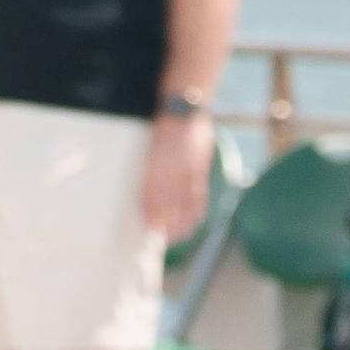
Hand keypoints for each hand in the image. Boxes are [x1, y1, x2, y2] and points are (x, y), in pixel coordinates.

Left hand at [143, 109, 216, 242]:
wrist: (183, 109)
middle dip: (166, 225)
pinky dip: (196, 209)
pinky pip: (198, 193)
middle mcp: (168, 170)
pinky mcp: (199, 167)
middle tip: (165, 241)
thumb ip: (155, 170)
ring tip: (180, 237)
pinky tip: (196, 221)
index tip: (151, 229)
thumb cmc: (165, 128)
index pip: (150, 197)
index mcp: (153, 166)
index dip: (151, 215)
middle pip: (166, 205)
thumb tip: (153, 193)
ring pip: (183, 203)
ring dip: (182, 222)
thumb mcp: (154, 149)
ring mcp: (185, 170)